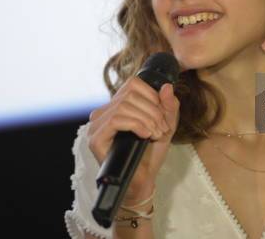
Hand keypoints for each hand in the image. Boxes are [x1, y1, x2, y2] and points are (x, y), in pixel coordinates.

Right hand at [87, 77, 179, 200]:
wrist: (143, 181)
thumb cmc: (151, 153)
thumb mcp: (166, 125)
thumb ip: (169, 106)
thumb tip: (166, 86)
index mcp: (117, 105)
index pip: (133, 84)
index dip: (153, 96)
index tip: (163, 115)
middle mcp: (103, 112)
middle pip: (130, 94)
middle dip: (153, 110)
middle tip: (162, 128)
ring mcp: (97, 125)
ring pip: (123, 106)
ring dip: (147, 119)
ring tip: (156, 134)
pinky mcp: (95, 138)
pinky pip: (116, 120)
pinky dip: (136, 125)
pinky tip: (145, 135)